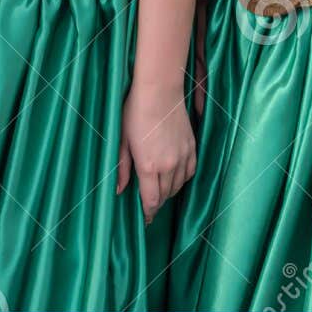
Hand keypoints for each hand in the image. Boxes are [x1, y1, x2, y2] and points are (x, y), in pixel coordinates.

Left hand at [117, 83, 195, 223]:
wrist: (159, 92)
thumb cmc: (134, 113)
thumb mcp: (122, 141)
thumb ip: (122, 168)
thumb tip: (119, 190)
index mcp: (149, 167)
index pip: (152, 200)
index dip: (148, 213)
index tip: (145, 219)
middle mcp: (169, 166)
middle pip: (165, 195)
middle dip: (156, 202)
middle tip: (149, 204)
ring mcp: (183, 157)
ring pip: (178, 185)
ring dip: (169, 191)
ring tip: (159, 190)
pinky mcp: (192, 147)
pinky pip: (190, 172)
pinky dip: (182, 178)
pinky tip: (174, 176)